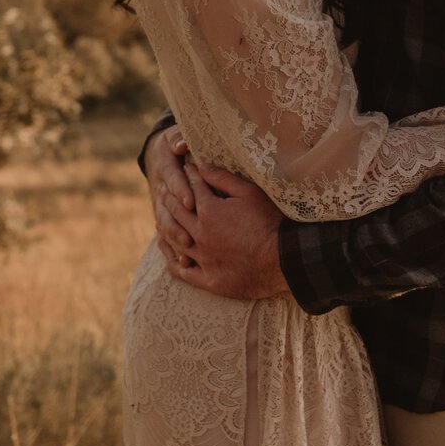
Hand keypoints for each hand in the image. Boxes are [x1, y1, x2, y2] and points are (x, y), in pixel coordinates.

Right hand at [144, 124, 196, 264]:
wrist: (159, 154)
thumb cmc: (176, 144)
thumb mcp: (175, 137)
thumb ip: (178, 139)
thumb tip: (181, 144)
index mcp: (164, 167)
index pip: (173, 180)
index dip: (181, 191)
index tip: (192, 202)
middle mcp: (160, 188)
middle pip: (166, 209)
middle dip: (177, 224)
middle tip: (190, 239)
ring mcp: (159, 205)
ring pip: (163, 224)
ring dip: (174, 240)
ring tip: (187, 253)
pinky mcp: (163, 217)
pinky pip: (164, 235)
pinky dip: (171, 248)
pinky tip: (182, 263)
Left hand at [164, 163, 287, 299]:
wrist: (284, 260)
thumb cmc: (270, 222)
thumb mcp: (249, 193)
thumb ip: (222, 179)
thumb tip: (201, 166)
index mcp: (209, 210)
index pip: (193, 187)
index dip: (189, 174)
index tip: (185, 167)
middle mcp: (199, 233)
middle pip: (177, 211)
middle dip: (169, 196)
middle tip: (162, 187)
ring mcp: (202, 258)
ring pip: (174, 239)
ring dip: (165, 225)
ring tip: (160, 216)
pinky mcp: (208, 279)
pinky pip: (180, 269)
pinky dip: (171, 257)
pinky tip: (167, 250)